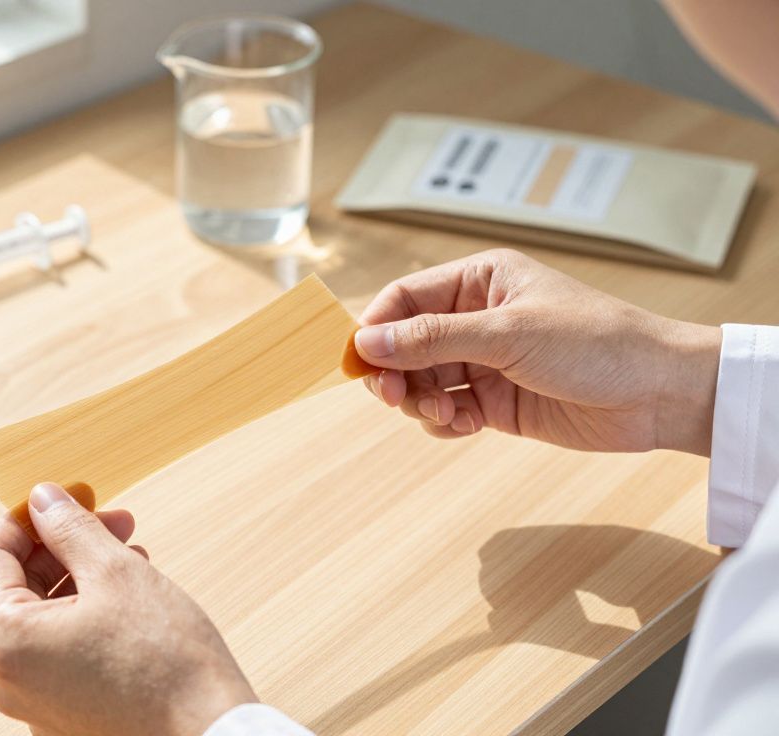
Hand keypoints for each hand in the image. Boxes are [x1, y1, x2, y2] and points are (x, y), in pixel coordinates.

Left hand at [0, 482, 255, 735]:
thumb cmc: (167, 661)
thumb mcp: (117, 572)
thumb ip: (70, 528)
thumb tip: (43, 498)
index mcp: (5, 640)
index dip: (30, 517)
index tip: (69, 496)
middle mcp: (7, 679)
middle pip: (17, 586)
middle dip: (63, 545)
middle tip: (113, 519)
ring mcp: (34, 703)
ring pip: (43, 618)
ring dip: (81, 576)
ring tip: (132, 554)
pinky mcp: (64, 716)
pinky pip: (61, 650)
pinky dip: (88, 615)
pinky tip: (131, 597)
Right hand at [354, 249, 720, 454]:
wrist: (661, 394)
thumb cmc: (598, 343)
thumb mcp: (508, 334)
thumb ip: (432, 339)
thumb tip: (367, 341)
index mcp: (480, 281)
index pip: (405, 299)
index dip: (375, 328)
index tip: (359, 362)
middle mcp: (478, 318)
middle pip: (405, 345)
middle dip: (395, 373)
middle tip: (394, 398)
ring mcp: (487, 362)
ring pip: (423, 381)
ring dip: (421, 401)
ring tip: (445, 413)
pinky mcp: (498, 402)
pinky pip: (448, 411)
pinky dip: (445, 422)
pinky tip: (463, 425)